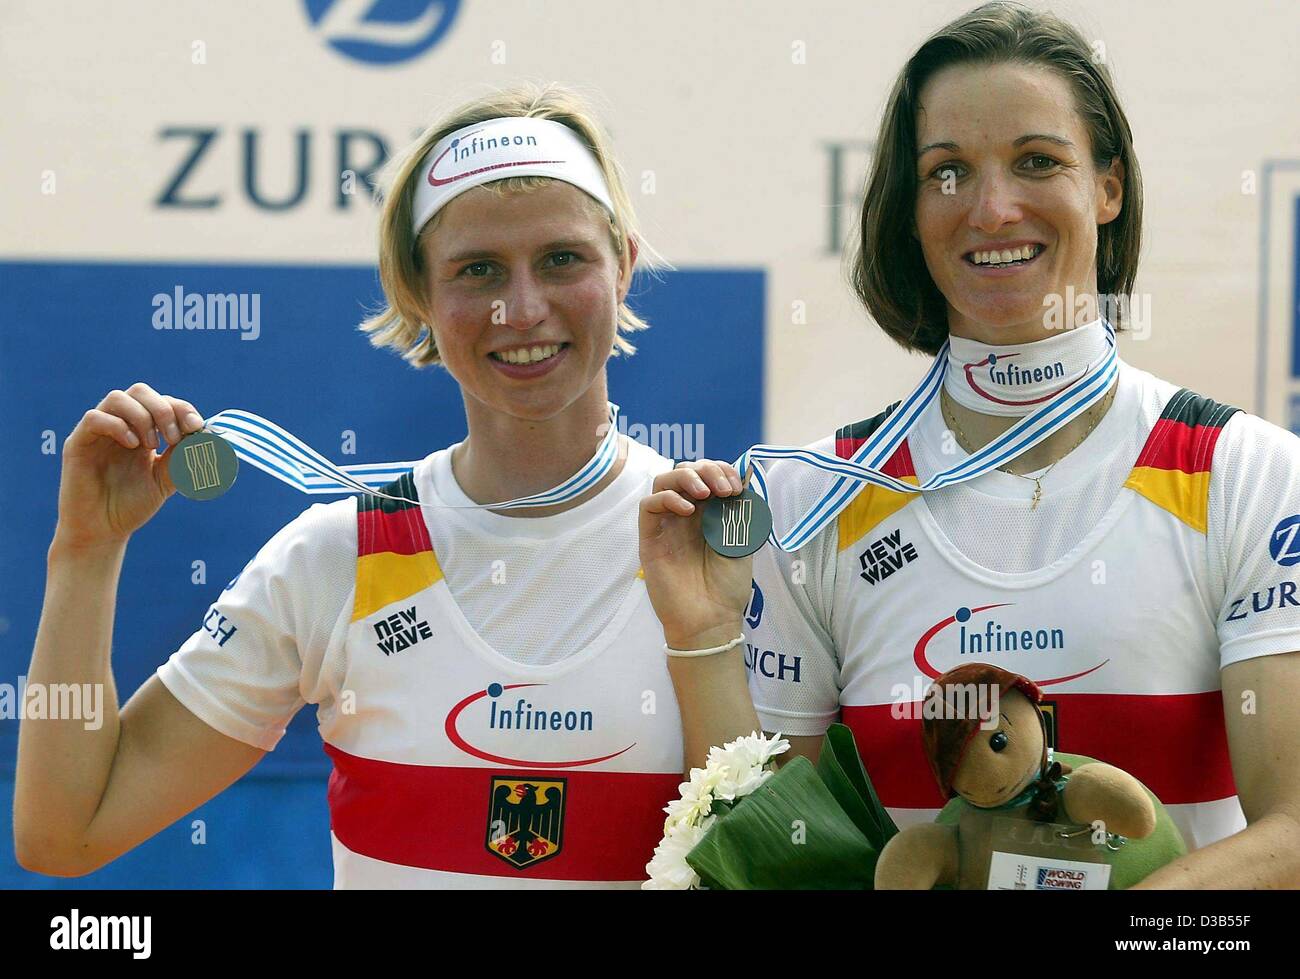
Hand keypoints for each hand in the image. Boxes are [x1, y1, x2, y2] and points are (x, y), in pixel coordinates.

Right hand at [53, 382, 205, 551]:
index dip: (182, 409)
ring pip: (117, 398)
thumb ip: (186, 457)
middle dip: (163, 409)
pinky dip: (118, 426)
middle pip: (141, 391)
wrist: (103, 531)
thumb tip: (210, 435)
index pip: (163, 401)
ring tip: (153, 445)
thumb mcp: (168, 479)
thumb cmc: (133, 504)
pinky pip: (94, 418)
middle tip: (173, 438)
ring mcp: (98, 432)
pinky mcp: (78, 443)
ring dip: (142, 416)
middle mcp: (120, 425)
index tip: (196, 427)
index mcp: (143, 430)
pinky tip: (133, 446)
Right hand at [639, 459, 753, 649]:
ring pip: (663, 481)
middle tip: (724, 488)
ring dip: (686, 477)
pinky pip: (648, 506)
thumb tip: (745, 480)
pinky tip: (688, 511)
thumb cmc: (728, 586)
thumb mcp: (743, 543)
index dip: (721, 470)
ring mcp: (667, 525)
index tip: (737, 485)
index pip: (707, 475)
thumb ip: (740, 513)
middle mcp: (686, 514)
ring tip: (705, 493)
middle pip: (685, 472)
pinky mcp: (650, 538)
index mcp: (708, 513)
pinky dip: (667, 499)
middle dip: (706, 470)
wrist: (711, 619)